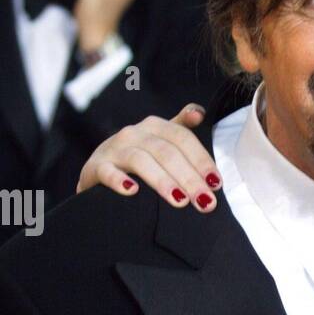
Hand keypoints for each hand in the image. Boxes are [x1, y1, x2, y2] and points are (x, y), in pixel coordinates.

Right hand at [76, 105, 221, 210]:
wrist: (98, 170)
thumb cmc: (137, 158)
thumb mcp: (160, 141)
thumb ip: (181, 128)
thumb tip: (199, 112)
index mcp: (154, 126)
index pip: (183, 138)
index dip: (201, 160)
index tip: (216, 184)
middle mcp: (134, 133)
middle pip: (166, 152)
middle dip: (189, 178)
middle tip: (205, 201)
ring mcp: (114, 149)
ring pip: (141, 161)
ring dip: (163, 181)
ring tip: (180, 201)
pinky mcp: (96, 167)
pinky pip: (107, 172)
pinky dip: (118, 180)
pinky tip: (132, 191)